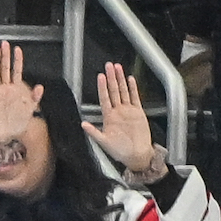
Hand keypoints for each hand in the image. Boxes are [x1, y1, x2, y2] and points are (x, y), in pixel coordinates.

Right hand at [0, 40, 41, 149]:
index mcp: (15, 89)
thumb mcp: (29, 110)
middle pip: (4, 68)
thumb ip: (35, 98)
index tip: (18, 50)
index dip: (17, 60)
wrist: (4, 134)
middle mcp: (5, 88)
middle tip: (4, 44)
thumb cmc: (16, 122)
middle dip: (5, 55)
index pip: (16, 71)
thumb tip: (40, 87)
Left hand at [83, 58, 163, 176]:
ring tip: (118, 68)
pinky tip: (130, 79)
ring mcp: (128, 111)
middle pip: (114, 91)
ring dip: (121, 80)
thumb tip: (83, 125)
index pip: (104, 98)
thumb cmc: (119, 150)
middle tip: (109, 65)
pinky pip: (135, 97)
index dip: (102, 87)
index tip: (100, 76)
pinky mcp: (138, 112)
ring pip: (123, 91)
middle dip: (111, 78)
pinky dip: (133, 88)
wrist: (137, 155)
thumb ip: (93, 133)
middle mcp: (117, 111)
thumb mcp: (104, 142)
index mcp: (108, 117)